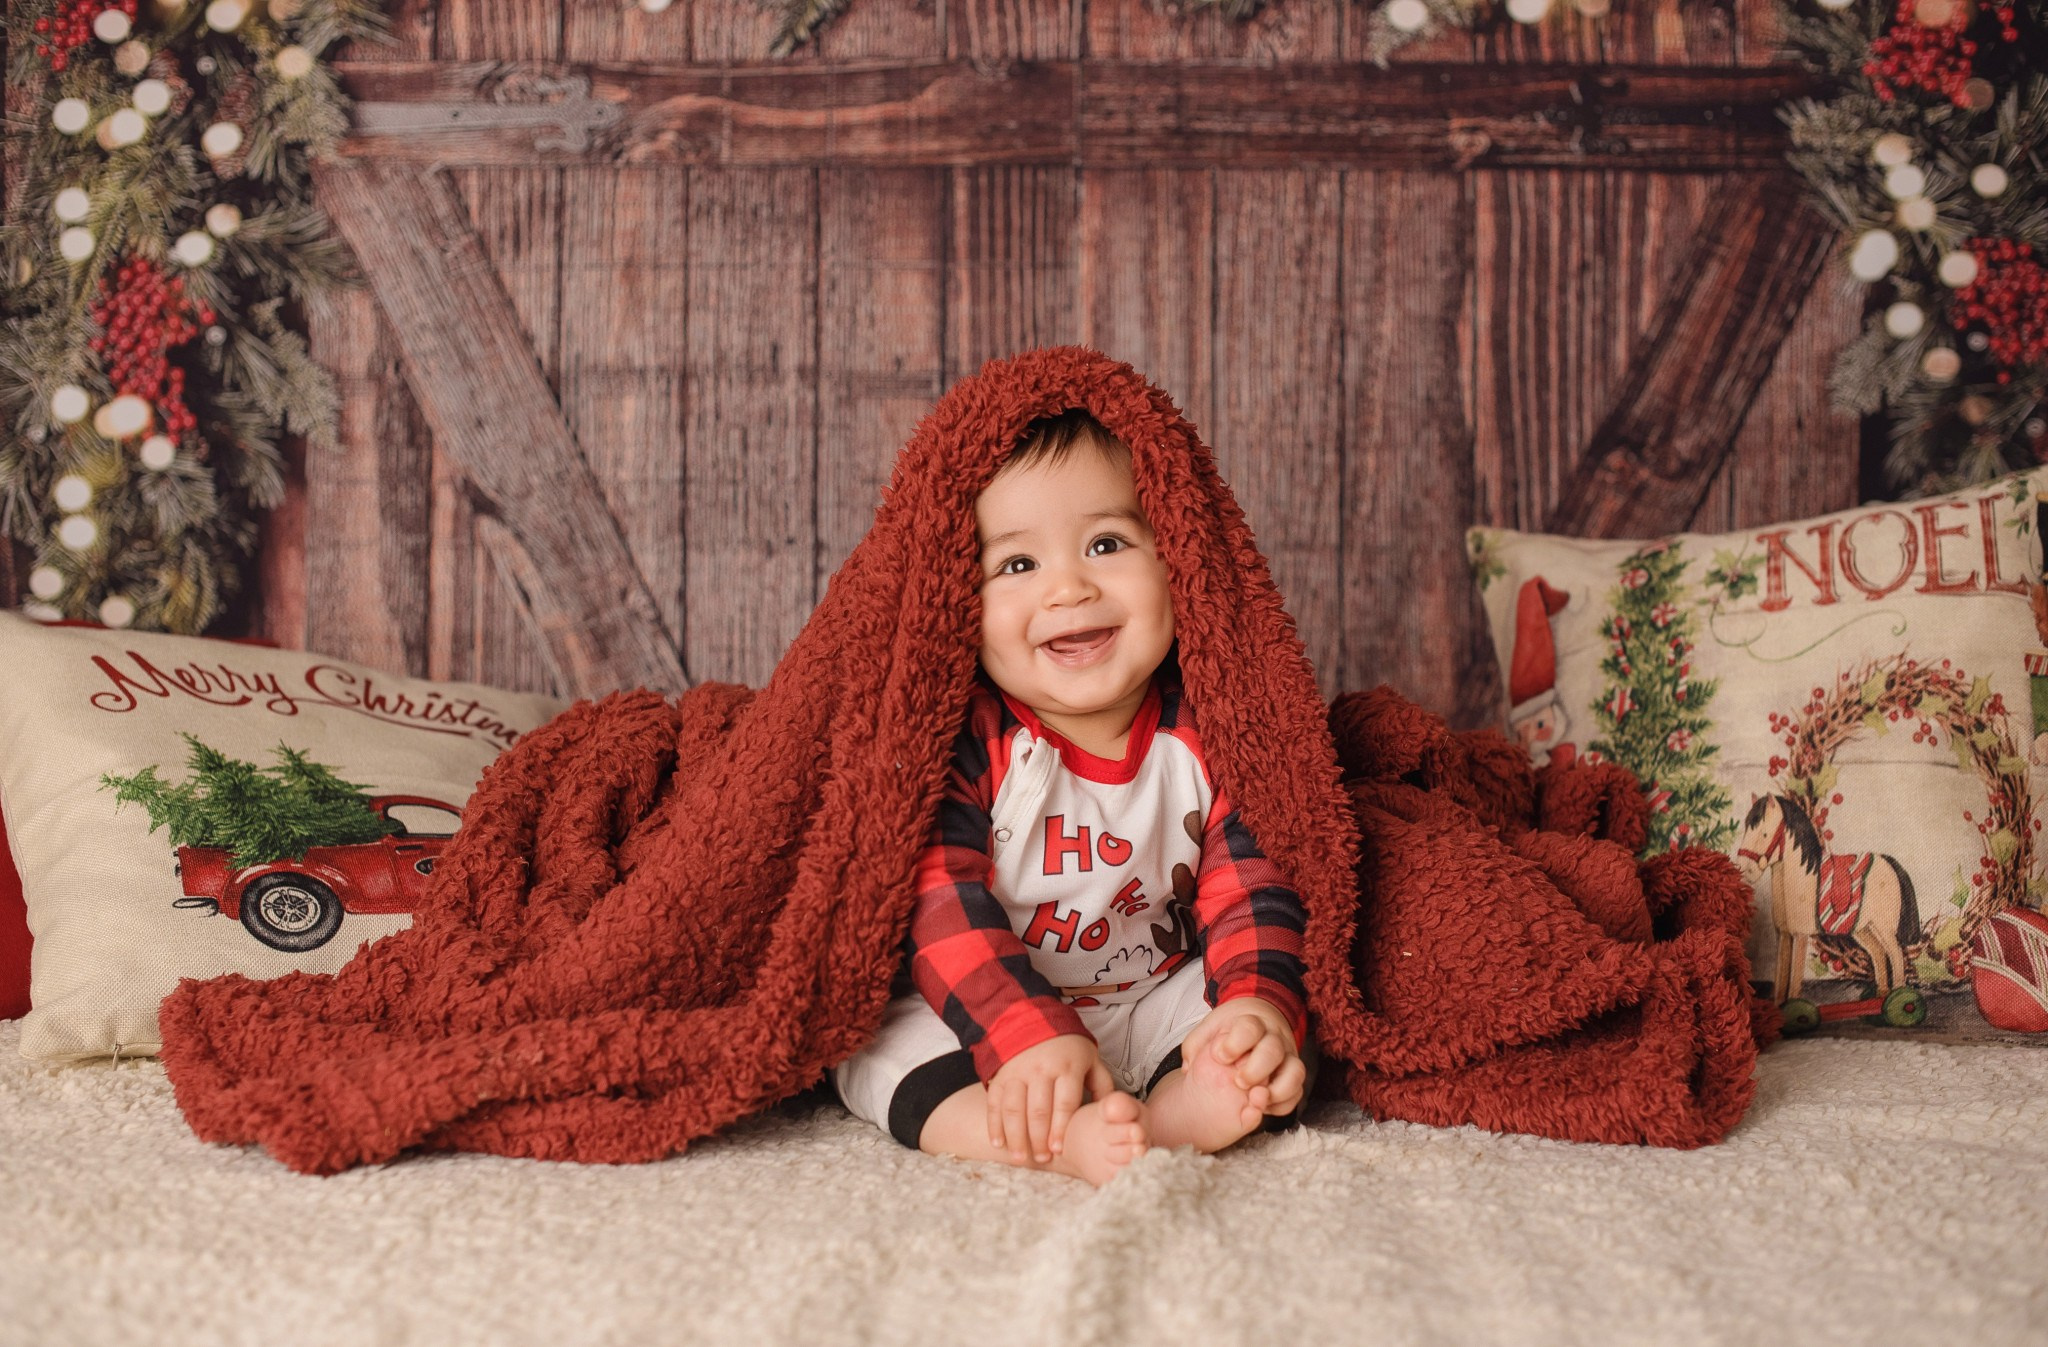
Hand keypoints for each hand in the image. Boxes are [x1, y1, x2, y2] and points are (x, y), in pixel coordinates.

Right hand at [986, 1034, 1113, 1163]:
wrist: (1034, 1020)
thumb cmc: (1068, 1048)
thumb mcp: (1091, 1060)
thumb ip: (1102, 1086)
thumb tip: (1110, 1114)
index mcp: (1067, 1066)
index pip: (1064, 1103)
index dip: (1061, 1128)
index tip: (1058, 1149)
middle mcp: (1041, 1069)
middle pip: (1038, 1110)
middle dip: (1039, 1139)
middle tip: (1042, 1159)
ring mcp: (1018, 1072)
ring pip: (1014, 1109)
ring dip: (1016, 1136)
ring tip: (1019, 1158)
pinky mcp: (1001, 1075)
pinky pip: (995, 1102)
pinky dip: (994, 1125)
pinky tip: (997, 1143)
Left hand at [1181, 998, 1304, 1116]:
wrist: (1260, 1017)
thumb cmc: (1231, 1029)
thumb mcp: (1210, 1028)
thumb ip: (1196, 1044)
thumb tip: (1188, 1067)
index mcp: (1252, 1022)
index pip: (1250, 1028)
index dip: (1235, 1044)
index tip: (1220, 1056)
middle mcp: (1274, 1038)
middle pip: (1273, 1050)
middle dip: (1255, 1070)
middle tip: (1239, 1082)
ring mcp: (1288, 1056)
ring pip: (1296, 1071)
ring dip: (1278, 1089)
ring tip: (1257, 1099)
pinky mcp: (1294, 1074)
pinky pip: (1298, 1091)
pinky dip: (1284, 1102)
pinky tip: (1265, 1106)